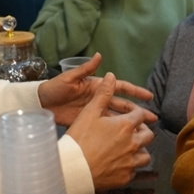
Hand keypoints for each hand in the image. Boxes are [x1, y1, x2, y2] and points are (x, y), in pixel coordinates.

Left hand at [38, 52, 155, 126]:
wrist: (40, 104)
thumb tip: (99, 55)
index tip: (149, 96)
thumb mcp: (70, 78)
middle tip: (152, 118)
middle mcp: (99, 99)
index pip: (120, 87)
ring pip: (116, 117)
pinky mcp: (88, 122)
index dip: (135, 91)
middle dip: (137, 111)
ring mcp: (94, 112)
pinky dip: (115, 131)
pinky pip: (105, 127)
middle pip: (123, 105)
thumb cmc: (54, 88)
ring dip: (129, 123)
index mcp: (97, 86)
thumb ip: (85, 69)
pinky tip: (124, 138)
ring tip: (143, 130)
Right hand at [65, 72, 154, 189]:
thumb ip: (103, 94)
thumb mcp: (89, 112)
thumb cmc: (79, 138)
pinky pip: (135, 172)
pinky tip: (123, 165)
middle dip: (143, 131)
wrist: (72, 169)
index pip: (139, 115)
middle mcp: (132, 144)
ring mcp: (130, 162)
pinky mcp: (125, 178)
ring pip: (145, 156)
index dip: (136, 113)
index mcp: (125, 126)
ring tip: (130, 149)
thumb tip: (111, 75)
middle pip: (148, 135)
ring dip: (140, 151)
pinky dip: (131, 168)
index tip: (131, 115)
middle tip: (133, 132)